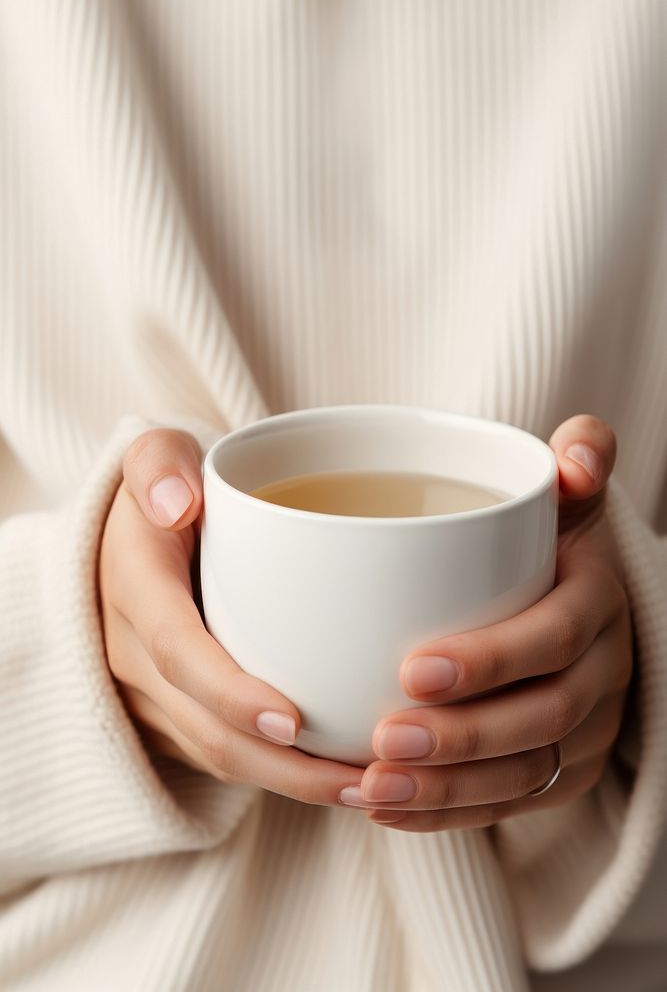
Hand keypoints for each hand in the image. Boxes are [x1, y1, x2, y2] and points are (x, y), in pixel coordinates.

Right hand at [99, 428, 362, 804]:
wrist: (131, 535)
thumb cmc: (167, 490)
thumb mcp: (156, 455)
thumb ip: (159, 465)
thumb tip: (179, 503)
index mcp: (133, 587)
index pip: (179, 653)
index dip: (231, 693)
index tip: (294, 720)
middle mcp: (133, 652)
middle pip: (206, 728)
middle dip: (283, 765)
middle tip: (364, 775)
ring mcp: (151, 691)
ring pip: (217, 755)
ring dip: (290, 783)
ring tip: (370, 788)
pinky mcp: (174, 711)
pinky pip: (222, 754)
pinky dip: (279, 774)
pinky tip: (339, 774)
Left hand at [340, 414, 633, 830]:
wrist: (562, 603)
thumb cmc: (542, 543)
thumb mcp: (562, 499)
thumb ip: (576, 463)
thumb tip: (576, 454)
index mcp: (597, 603)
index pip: (556, 639)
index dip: (493, 660)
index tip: (412, 669)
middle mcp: (602, 674)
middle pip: (543, 718)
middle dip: (464, 737)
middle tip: (384, 739)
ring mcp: (586, 731)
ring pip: (525, 774)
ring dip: (449, 788)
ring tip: (373, 787)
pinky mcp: (560, 772)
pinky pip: (510, 806)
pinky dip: (448, 813)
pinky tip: (386, 809)